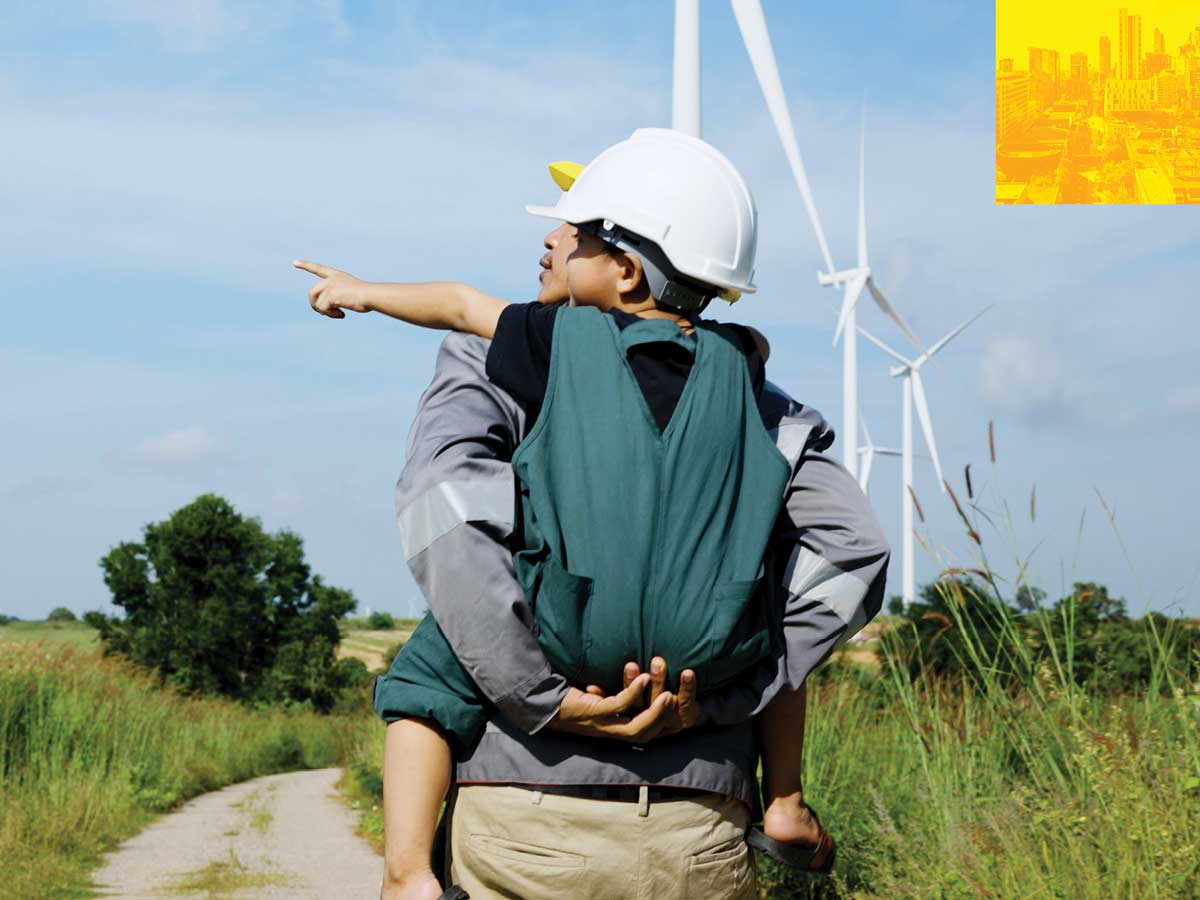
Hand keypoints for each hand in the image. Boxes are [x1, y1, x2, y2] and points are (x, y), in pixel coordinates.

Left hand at [294, 259, 372, 317]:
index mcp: (336, 275)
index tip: (295, 262)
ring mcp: (330, 287)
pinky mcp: (330, 295)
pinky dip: (331, 315)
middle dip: (315, 305)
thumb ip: (339, 297)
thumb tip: (328, 309)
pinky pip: (323, 309)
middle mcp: (331, 279)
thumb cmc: (367, 296)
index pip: (318, 268)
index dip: (306, 265)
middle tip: (324, 313)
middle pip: (312, 292)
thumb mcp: (352, 292)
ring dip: (326, 312)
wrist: (371, 295)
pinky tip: (342, 315)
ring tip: (338, 314)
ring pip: (317, 303)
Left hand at [550, 659, 702, 742]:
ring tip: (669, 696)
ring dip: (654, 713)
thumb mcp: (596, 699)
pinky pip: (617, 706)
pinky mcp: (591, 713)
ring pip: (635, 729)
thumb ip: (612, 697)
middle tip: (681, 702)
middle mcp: (609, 732)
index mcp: (612, 730)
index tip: (678, 706)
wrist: (541, 703)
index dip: (663, 724)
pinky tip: (643, 679)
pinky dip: (632, 693)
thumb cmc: (569, 699)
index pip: (644, 733)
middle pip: (644, 736)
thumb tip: (630, 681)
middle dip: (664, 721)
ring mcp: (601, 725)